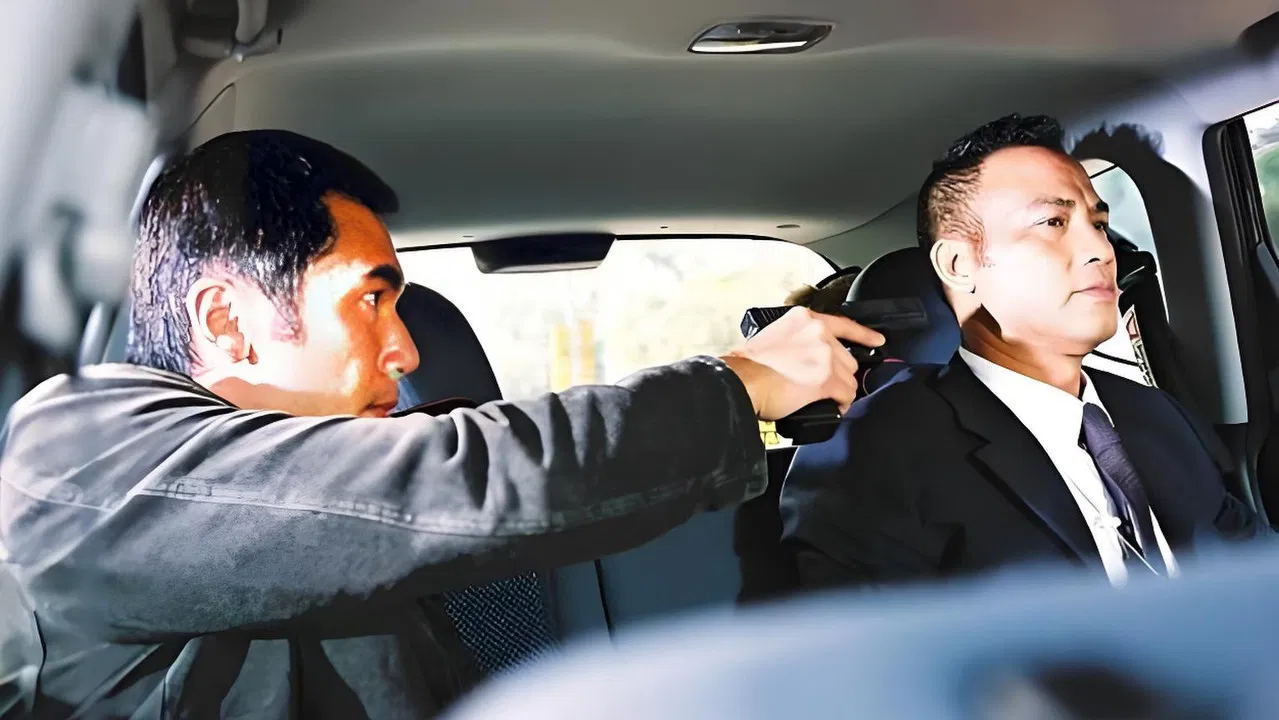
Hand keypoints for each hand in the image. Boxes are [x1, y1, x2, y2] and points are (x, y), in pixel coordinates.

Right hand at [719, 307, 884, 419]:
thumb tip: (808, 360)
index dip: (864, 334)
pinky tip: (834, 408)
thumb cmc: (748, 366)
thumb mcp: (774, 337)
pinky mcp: (826, 379)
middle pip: (847, 357)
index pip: (844, 324)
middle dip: (839, 373)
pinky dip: (843, 403)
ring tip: (827, 399)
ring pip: (849, 377)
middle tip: (825, 385)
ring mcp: (824, 355)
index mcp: (805, 319)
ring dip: (841, 390)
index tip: (877, 340)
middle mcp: (818, 333)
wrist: (741, 381)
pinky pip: (846, 394)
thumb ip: (797, 341)